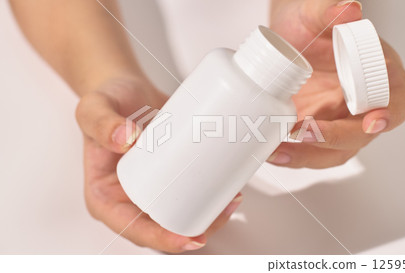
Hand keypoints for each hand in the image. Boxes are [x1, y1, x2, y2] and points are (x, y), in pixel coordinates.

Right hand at [76, 76, 242, 252]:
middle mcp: (130, 197)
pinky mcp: (171, 174)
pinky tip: (229, 187)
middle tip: (223, 211)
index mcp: (106, 195)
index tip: (189, 238)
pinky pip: (190, 191)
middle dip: (195, 229)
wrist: (129, 88)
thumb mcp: (93, 108)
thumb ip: (101, 121)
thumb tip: (125, 138)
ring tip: (232, 199)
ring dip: (208, 215)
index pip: (133, 229)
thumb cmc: (107, 100)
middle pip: (164, 227)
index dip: (162, 240)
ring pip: (181, 213)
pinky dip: (210, 194)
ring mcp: (153, 187)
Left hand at [267, 0, 404, 167]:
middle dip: (332, 139)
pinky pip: (307, 150)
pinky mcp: (312, 130)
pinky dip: (290, 154)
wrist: (286, 37)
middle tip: (303, 133)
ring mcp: (335, 122)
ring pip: (331, 152)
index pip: (398, 100)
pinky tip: (270, 150)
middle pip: (359, 135)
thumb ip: (330, 10)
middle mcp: (360, 106)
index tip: (372, 121)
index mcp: (380, 77)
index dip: (390, 114)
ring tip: (278, 152)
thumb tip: (349, 10)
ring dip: (305, 156)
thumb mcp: (316, 13)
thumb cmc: (310, 25)